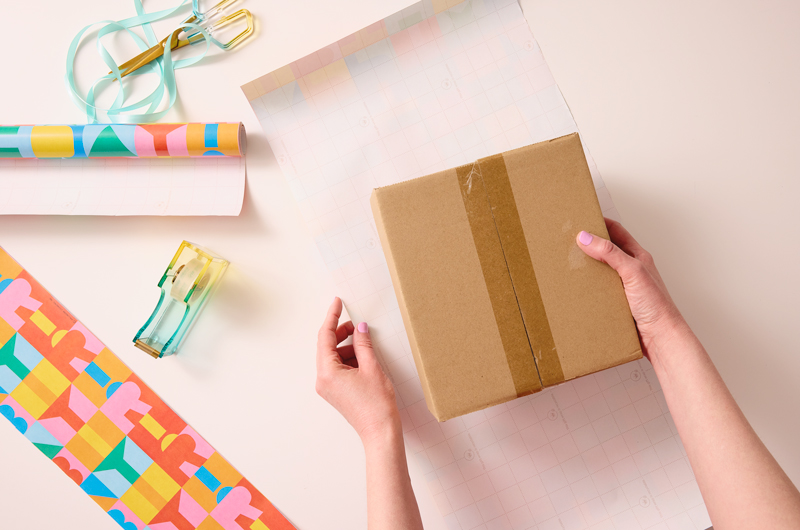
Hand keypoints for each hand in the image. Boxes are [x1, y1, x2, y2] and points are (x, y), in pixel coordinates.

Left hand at [316, 297, 399, 444]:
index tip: (338, 303)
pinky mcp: (335, 392)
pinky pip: (338, 368)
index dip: (332, 317)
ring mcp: (328, 387)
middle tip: (356, 324)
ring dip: (347, 347)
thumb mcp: (371, 367)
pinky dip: (349, 359)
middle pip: (327, 347)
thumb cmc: (376, 404)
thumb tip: (360, 328)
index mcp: (327, 372)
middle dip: (341, 333)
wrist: (380, 432)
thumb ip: (363, 344)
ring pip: (333, 357)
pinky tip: (364, 358)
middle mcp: (322, 380)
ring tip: (365, 345)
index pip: (325, 336)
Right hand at [577, 218, 688, 361]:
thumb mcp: (633, 272)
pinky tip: (579, 290)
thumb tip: (586, 237)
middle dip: (590, 245)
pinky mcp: (618, 303)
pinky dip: (588, 288)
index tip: (583, 218)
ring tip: (570, 265)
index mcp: (638, 257)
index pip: (617, 232)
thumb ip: (610, 253)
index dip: (600, 223)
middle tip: (570, 241)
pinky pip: (599, 291)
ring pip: (601, 271)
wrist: (661, 338)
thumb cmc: (656, 305)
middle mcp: (631, 270)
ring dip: (588, 268)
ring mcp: (624, 287)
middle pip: (607, 250)